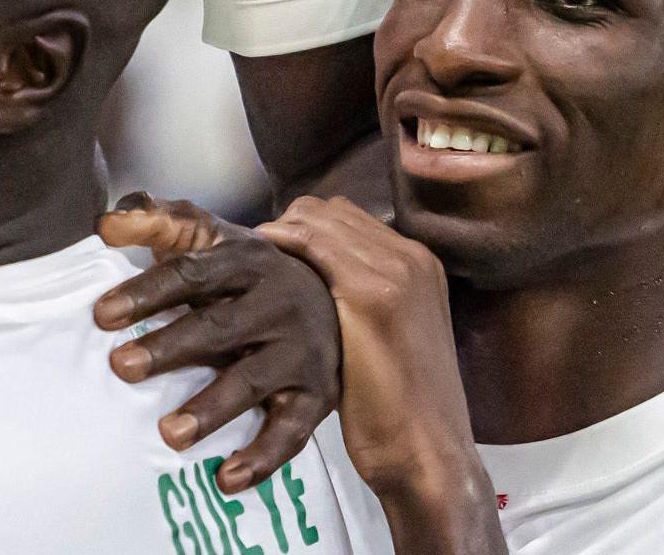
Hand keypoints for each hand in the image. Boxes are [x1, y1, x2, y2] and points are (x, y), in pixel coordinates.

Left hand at [93, 196, 342, 490]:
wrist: (335, 296)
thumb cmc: (250, 271)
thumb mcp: (211, 237)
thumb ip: (158, 223)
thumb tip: (106, 224)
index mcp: (246, 261)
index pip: (192, 274)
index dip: (147, 293)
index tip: (102, 316)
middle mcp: (278, 304)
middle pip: (220, 327)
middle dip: (170, 347)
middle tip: (121, 367)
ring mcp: (300, 353)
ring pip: (254, 382)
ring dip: (211, 409)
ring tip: (168, 434)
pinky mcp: (317, 397)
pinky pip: (291, 432)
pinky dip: (262, 458)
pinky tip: (227, 479)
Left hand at [262, 197, 498, 549]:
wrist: (429, 453)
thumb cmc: (402, 412)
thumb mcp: (390, 343)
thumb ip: (364, 307)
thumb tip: (318, 296)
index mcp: (419, 266)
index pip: (345, 218)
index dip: (300, 228)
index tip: (267, 250)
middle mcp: (410, 258)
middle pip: (327, 211)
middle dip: (281, 225)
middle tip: (242, 254)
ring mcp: (395, 272)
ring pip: (313, 219)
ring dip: (270, 232)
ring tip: (233, 260)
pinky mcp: (373, 295)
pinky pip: (311, 244)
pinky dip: (275, 246)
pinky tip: (249, 268)